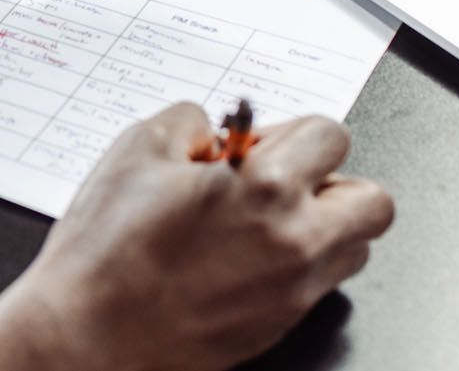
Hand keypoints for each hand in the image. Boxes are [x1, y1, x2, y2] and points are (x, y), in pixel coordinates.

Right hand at [0, 104, 392, 370]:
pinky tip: (249, 258)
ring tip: (272, 221)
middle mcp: (294, 240)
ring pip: (356, 247)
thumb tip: (213, 127)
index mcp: (264, 187)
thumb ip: (190, 120)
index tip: (260, 145)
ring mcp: (293, 290)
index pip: (330, 135)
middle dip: (332, 180)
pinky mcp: (280, 324)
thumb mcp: (136, 149)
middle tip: (286, 181)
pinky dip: (300, 265)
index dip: (291, 133)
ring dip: (325, 225)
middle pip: (372, 199)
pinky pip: (321, 284)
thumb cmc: (105, 253)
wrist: (86, 338)